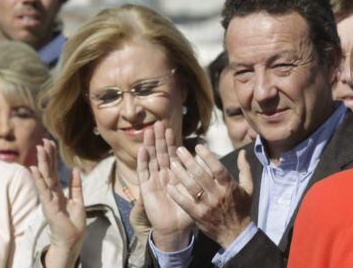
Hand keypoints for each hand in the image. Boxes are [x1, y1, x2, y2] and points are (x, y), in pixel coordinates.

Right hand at [30, 140, 84, 266]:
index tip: (50, 143)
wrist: (72, 239)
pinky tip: (34, 169)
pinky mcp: (49, 206)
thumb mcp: (77, 200)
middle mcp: (51, 193)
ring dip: (42, 163)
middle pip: (48, 171)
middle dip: (46, 156)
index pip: (53, 171)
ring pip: (45, 178)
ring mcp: (48, 199)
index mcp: (58, 192)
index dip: (52, 157)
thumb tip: (74, 170)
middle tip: (44, 141)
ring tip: (39, 149)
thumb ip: (75, 186)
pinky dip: (39, 180)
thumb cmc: (73, 222)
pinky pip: (43, 190)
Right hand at [136, 121, 193, 250]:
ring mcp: (154, 180)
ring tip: (149, 131)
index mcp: (176, 174)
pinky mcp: (146, 189)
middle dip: (159, 139)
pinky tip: (142, 150)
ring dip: (150, 145)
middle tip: (158, 123)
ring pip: (151, 159)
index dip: (171, 143)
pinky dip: (142, 161)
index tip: (171, 128)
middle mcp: (164, 175)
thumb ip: (201, 178)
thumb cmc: (188, 211)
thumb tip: (211, 164)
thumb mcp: (196, 191)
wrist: (176, 228)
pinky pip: (144, 173)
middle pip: (160, 153)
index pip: (172, 155)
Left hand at [167, 145, 252, 248]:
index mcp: (229, 186)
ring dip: (181, 175)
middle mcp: (217, 194)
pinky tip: (169, 186)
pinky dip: (176, 194)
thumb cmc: (242, 208)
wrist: (236, 233)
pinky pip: (185, 203)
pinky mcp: (198, 215)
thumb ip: (245, 169)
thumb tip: (243, 152)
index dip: (208, 156)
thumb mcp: (249, 188)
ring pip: (192, 187)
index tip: (198, 146)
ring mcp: (207, 206)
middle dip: (189, 161)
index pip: (217, 168)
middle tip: (178, 150)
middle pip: (201, 175)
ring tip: (172, 164)